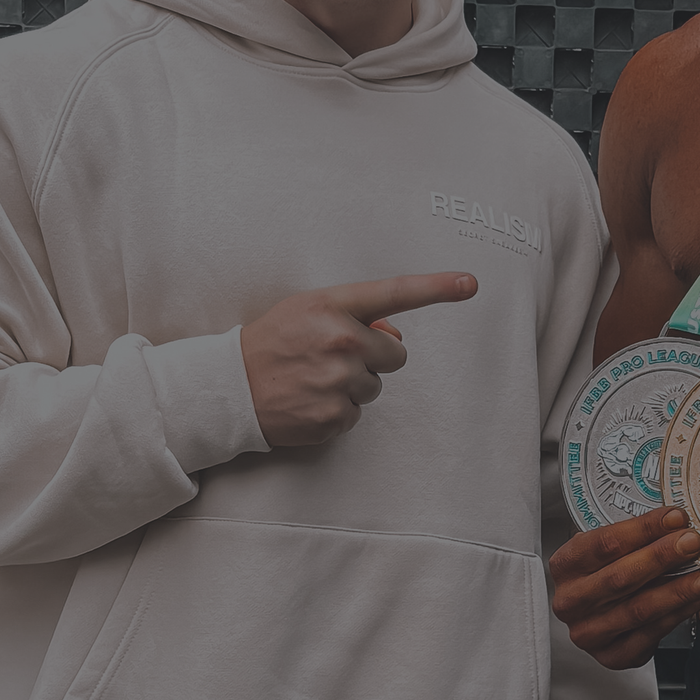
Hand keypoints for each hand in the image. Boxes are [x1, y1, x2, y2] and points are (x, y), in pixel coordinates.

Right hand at [240, 272, 476, 447]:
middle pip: (396, 355)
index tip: (470, 283)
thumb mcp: (307, 312)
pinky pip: (357, 414)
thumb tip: (395, 337)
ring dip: (352, 386)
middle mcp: (340, 342)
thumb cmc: (272, 343)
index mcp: (332, 308)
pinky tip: (309, 400)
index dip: (437, 288)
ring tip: (313, 380)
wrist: (229, 388)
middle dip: (373, 359)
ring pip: (376, 387)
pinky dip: (337, 410)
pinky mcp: (334, 417)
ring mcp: (338, 382)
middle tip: (331, 359)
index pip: (394, 293)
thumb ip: (354, 316)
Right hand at [548, 505, 699, 669]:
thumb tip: (679, 524)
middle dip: (662, 557)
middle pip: (621, 577)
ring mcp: (589, 632)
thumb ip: (638, 538)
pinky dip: (679, 613)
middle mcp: (571, 601)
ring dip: (677, 590)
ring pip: (639, 609)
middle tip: (693, 543)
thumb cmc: (607, 573)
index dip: (644, 529)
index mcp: (565, 566)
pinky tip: (697, 598)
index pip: (605, 543)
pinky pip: (651, 633)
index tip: (675, 518)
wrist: (600, 614)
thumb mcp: (610, 549)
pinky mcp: (612, 655)